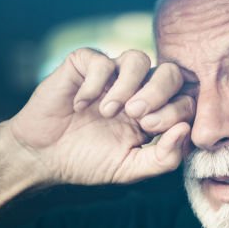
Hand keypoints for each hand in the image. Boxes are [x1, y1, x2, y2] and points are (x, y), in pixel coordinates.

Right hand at [8, 48, 193, 184]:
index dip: (176, 110)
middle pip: (170, 72)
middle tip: (138, 117)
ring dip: (129, 85)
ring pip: (138, 58)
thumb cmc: (88, 162)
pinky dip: (94, 83)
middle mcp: (137, 89)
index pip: (185, 97)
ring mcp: (111, 75)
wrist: (43, 156)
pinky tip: (80, 105)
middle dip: (159, 93)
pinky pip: (100, 60)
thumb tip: (184, 131)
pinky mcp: (83, 65)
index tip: (150, 130)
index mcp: (154, 112)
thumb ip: (163, 158)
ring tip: (110, 111)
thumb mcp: (130, 169)